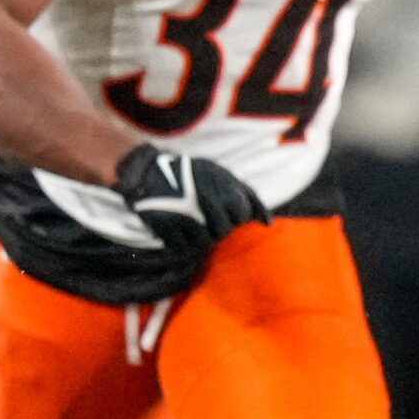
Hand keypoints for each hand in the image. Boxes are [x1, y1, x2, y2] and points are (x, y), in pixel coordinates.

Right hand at [113, 143, 269, 261]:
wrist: (150, 170)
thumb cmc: (195, 176)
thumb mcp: (224, 176)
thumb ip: (249, 197)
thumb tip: (268, 224)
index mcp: (223, 187)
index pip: (241, 215)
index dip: (235, 218)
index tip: (226, 213)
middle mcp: (206, 201)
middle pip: (223, 232)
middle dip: (218, 230)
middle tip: (208, 222)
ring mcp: (185, 214)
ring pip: (204, 245)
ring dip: (201, 241)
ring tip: (195, 229)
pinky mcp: (165, 225)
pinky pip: (182, 249)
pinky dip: (183, 245)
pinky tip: (180, 233)